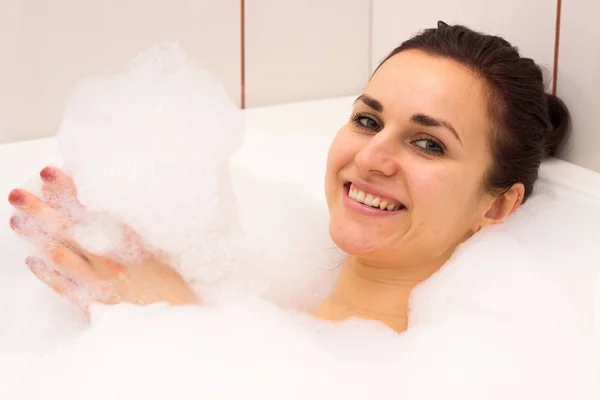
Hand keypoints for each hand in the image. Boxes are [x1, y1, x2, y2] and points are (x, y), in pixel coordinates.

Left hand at [8, 166, 198, 312]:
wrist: (179, 322)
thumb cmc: (180, 286)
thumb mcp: (169, 250)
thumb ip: (144, 231)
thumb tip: (120, 209)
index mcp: (130, 243)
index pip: (92, 210)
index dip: (68, 190)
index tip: (50, 173)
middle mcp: (110, 260)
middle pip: (68, 230)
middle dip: (41, 209)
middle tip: (17, 194)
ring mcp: (100, 283)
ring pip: (61, 255)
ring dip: (37, 237)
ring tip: (17, 220)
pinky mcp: (96, 305)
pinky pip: (65, 288)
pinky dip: (47, 274)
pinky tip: (32, 261)